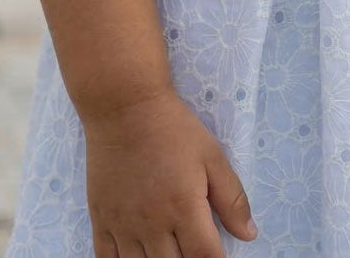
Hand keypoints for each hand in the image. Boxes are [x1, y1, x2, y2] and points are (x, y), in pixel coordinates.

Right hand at [82, 85, 257, 254]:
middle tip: (194, 249)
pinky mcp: (100, 220)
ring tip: (170, 252)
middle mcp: (152, 224)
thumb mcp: (212, 156)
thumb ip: (232, 199)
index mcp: (184, 208)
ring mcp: (123, 225)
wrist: (124, 107)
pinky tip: (138, 257)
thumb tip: (249, 234)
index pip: (205, 257)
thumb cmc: (173, 129)